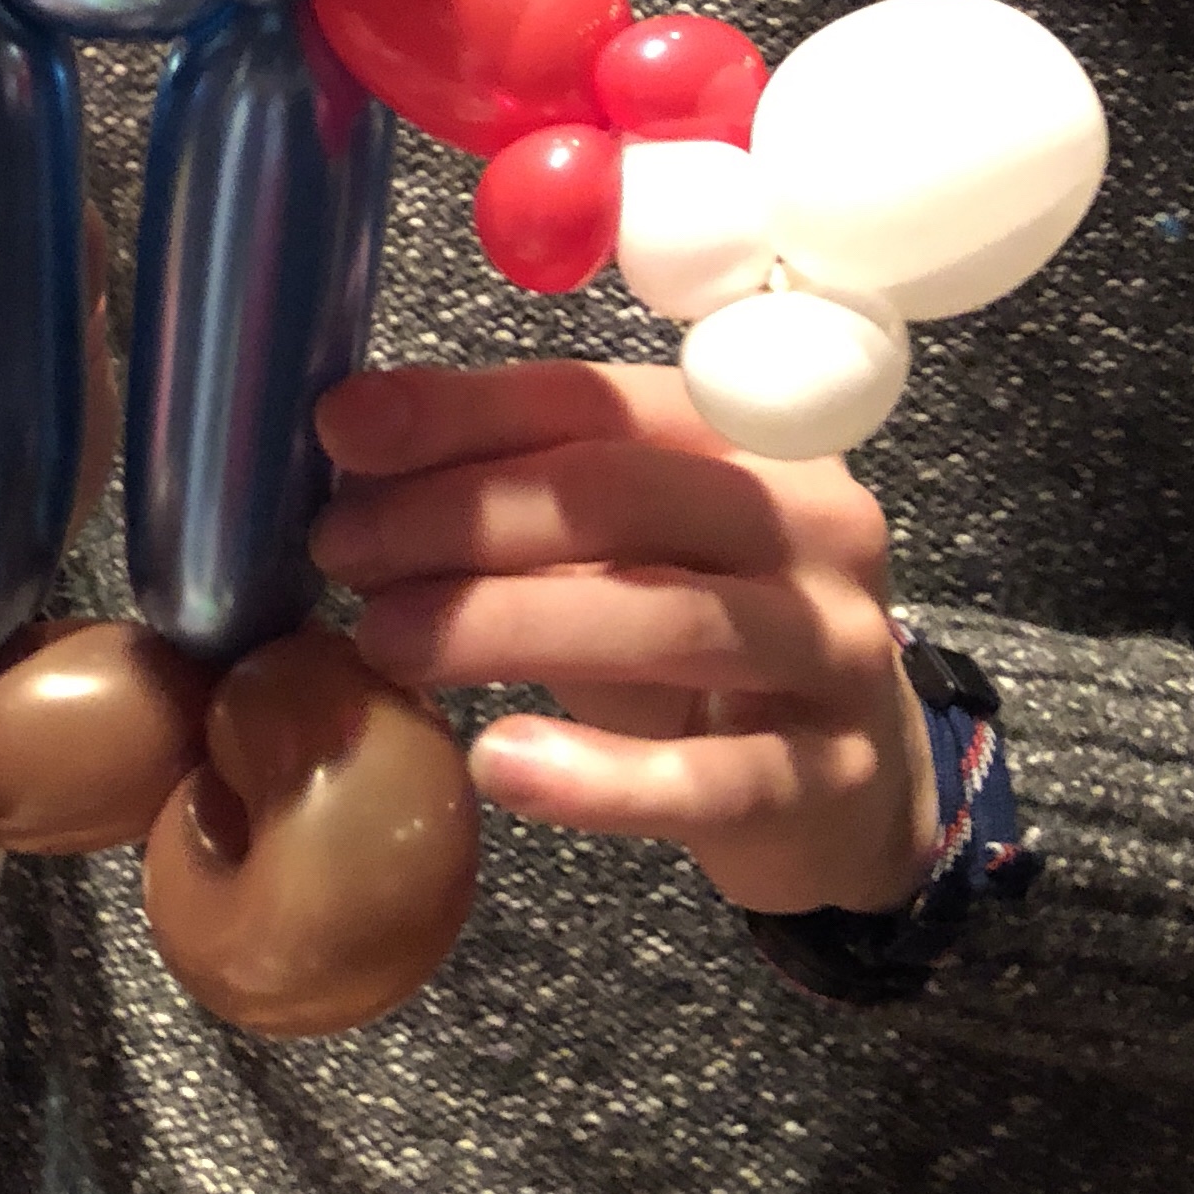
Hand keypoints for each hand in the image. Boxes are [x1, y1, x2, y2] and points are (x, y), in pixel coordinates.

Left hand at [311, 359, 937, 917]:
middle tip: (342, 547)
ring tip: (383, 642)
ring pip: (667, 620)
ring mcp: (836, 649)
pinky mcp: (831, 776)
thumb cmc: (703, 646)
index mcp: (752, 439)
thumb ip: (522, 501)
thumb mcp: (623, 558)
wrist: (851, 791)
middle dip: (466, 514)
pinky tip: (497, 763)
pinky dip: (599, 777)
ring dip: (507, 625)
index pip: (599, 402)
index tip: (342, 428)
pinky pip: (712, 776)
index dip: (465, 410)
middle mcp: (812, 523)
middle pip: (627, 497)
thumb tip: (355, 455)